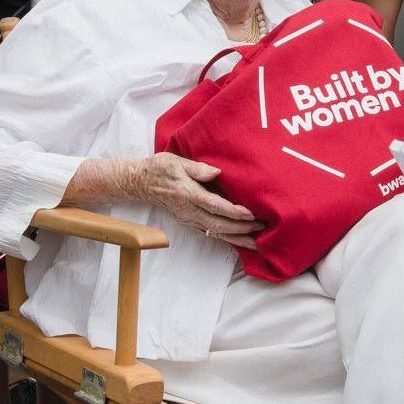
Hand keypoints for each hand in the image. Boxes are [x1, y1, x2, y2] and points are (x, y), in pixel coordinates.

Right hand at [136, 153, 262, 247]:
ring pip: (215, 233)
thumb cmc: (160, 169)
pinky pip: (211, 233)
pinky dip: (228, 238)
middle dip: (241, 228)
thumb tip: (216, 172)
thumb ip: (197, 168)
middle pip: (218, 224)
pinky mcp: (190, 222)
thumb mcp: (177, 161)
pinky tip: (242, 241)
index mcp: (187, 194)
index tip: (251, 214)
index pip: (214, 205)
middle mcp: (189, 211)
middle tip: (262, 227)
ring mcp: (189, 219)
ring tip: (258, 242)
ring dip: (237, 238)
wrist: (141, 183)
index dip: (233, 211)